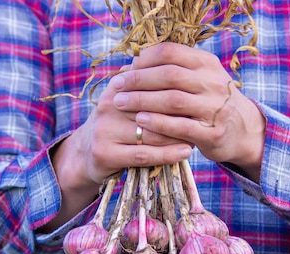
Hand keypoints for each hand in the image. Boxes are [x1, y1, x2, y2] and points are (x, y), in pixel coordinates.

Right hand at [55, 65, 193, 187]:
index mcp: (116, 88)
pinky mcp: (105, 154)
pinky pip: (144, 154)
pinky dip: (167, 154)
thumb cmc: (116, 125)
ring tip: (199, 133)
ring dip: (178, 134)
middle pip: (153, 106)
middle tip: (204, 114)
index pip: (151, 83)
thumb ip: (146, 84)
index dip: (177, 87)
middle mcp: (108, 107)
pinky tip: (185, 151)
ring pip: (151, 132)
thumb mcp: (126, 100)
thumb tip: (179, 62)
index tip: (200, 91)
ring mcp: (105, 131)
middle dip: (181, 112)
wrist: (84, 155)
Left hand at [112, 42, 265, 180]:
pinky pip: (181, 127)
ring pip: (173, 100)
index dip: (144, 60)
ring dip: (143, 101)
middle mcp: (213, 82)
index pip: (171, 52)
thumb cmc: (208, 102)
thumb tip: (129, 66)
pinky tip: (140, 120)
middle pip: (169, 75)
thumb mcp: (198, 79)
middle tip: (117, 88)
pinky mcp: (212, 133)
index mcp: (207, 64)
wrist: (243, 130)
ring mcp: (214, 108)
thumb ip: (170, 70)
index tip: (125, 69)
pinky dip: (158, 123)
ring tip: (121, 103)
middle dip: (138, 80)